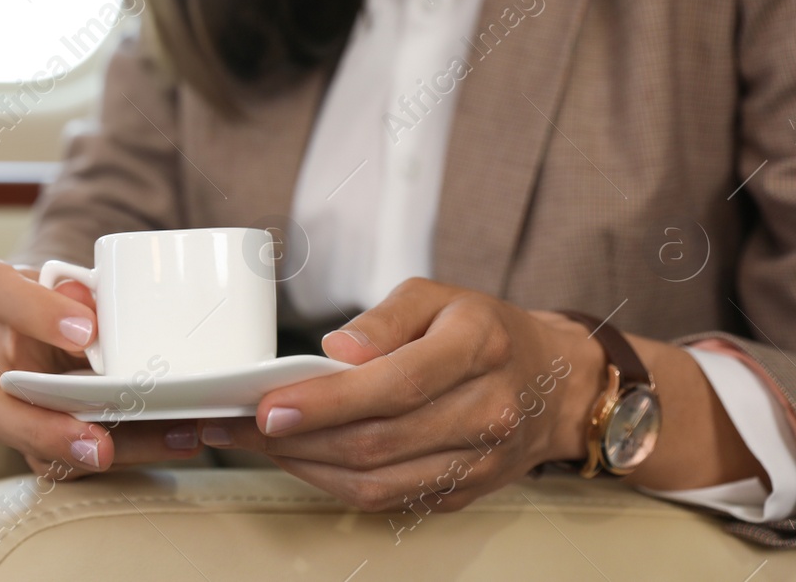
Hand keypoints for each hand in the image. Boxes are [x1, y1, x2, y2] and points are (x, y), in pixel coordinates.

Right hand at [0, 257, 204, 477]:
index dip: (30, 309)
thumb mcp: (73, 281)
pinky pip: (77, 464)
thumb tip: (94, 303)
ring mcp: (12, 416)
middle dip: (42, 432)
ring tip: (172, 435)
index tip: (86, 330)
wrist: (54, 330)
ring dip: (110, 450)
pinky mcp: (45, 446)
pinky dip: (134, 452)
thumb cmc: (64, 300)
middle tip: (101, 445)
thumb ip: (80, 288)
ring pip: (37, 452)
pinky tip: (177, 437)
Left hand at [199, 278, 601, 518]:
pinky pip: (387, 499)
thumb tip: (335, 350)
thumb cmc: (486, 331)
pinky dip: (334, 483)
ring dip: (306, 467)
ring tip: (256, 441)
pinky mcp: (462, 493)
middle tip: (238, 424)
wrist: (556, 385)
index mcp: (476, 349)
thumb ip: (384, 319)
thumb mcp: (439, 295)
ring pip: (376, 482)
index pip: (392, 386)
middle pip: (376, 442)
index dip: (325, 401)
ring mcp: (476, 463)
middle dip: (296, 439)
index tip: (270, 405)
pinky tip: (301, 458)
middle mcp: (483, 413)